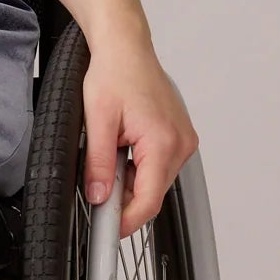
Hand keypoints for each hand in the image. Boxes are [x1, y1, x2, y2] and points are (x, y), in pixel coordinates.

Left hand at [80, 24, 198, 239]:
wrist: (126, 49)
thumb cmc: (115, 74)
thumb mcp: (97, 121)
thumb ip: (98, 164)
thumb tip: (98, 197)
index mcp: (163, 142)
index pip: (148, 201)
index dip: (126, 221)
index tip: (107, 230)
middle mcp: (180, 144)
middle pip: (153, 194)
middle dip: (124, 199)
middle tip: (96, 190)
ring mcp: (183, 140)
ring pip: (155, 181)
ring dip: (131, 181)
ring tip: (110, 154)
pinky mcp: (179, 137)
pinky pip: (159, 166)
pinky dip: (139, 168)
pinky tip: (123, 149)